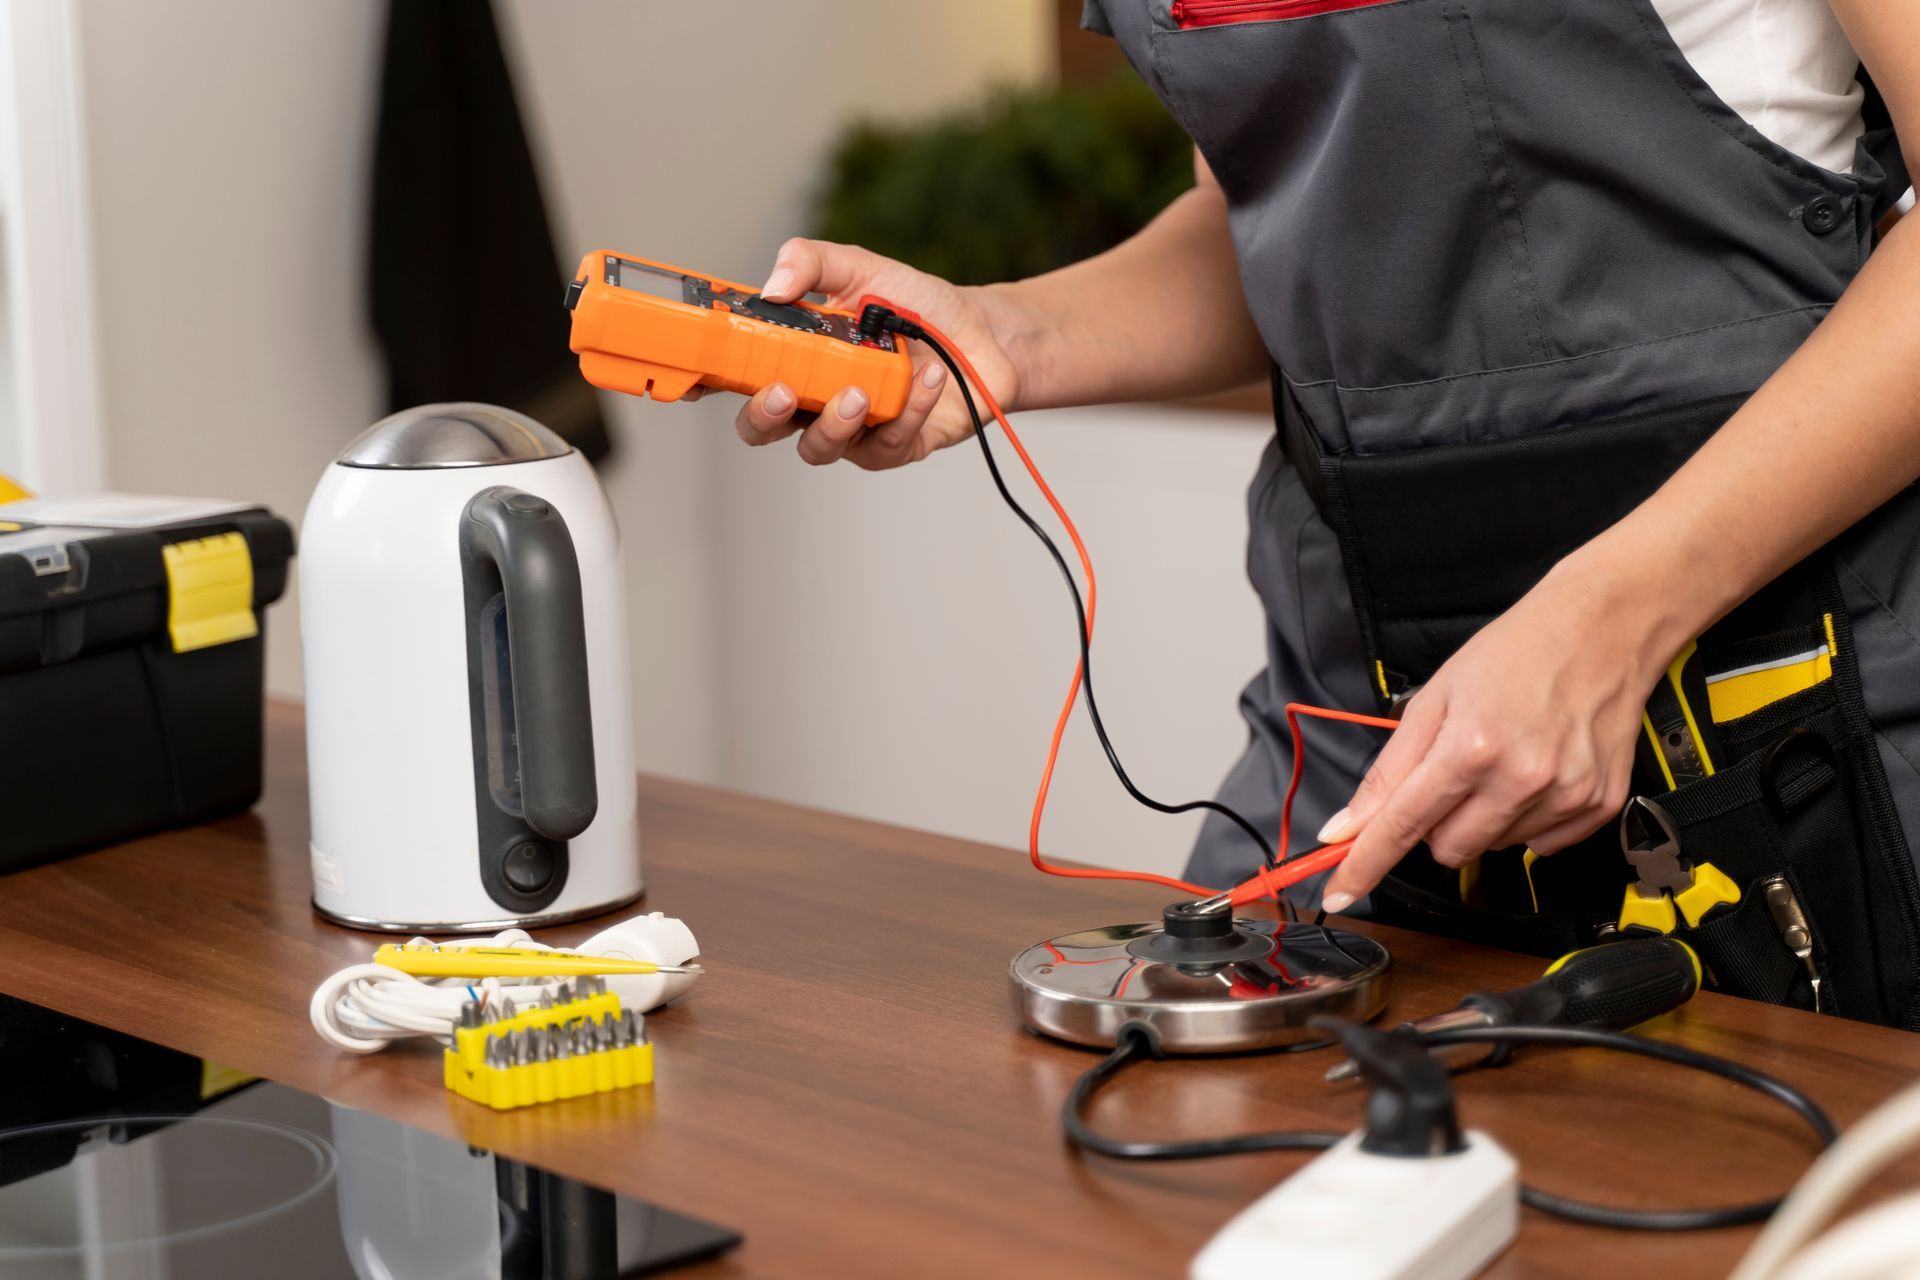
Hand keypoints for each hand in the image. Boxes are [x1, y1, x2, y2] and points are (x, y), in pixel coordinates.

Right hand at [729, 238, 1022, 469]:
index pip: (738, 375)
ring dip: (834, 421)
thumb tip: (773, 286)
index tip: (696, 378)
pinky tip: (926, 377)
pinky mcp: (894, 447)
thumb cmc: (917, 305)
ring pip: (819, 447)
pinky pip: (885, 444)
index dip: (708, 382)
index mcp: (795, 356)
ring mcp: (853, 428)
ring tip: (862, 390)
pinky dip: (907, 409)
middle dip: (763, 416)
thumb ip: (811, 263)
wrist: (983, 333)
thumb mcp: (861, 266)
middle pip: (763, 428)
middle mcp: (815, 397)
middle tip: (781, 392)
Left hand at [1316, 556, 1676, 912]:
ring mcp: (1565, 795)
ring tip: (1501, 762)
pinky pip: (1541, 845)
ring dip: (1483, 819)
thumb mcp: (1434, 698)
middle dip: (1435, 824)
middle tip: (1450, 776)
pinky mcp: (1598, 805)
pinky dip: (1527, 820)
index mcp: (1471, 748)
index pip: (1402, 826)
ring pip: (1493, 849)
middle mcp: (1521, 778)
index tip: (1339, 894)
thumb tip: (1348, 825)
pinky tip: (1534, 775)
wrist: (1602, 629)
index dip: (1364, 865)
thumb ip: (1388, 769)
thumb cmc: (1516, 653)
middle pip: (1448, 850)